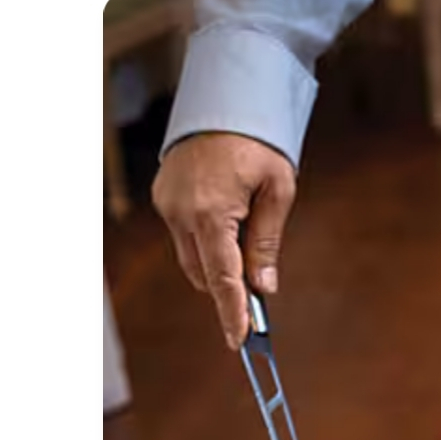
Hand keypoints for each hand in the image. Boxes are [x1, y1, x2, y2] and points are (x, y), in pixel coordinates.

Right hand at [151, 133, 297, 349]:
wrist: (225, 98)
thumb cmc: (259, 142)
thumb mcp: (277, 191)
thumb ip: (267, 242)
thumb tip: (263, 288)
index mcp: (210, 213)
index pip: (223, 278)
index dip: (233, 312)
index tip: (240, 340)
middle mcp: (180, 212)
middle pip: (203, 274)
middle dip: (228, 292)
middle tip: (256, 307)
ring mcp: (166, 204)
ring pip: (191, 258)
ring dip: (217, 268)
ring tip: (248, 260)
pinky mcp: (163, 196)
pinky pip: (184, 235)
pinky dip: (205, 244)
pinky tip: (228, 231)